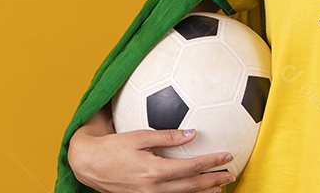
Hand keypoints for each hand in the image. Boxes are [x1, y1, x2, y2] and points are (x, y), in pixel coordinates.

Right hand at [68, 108, 235, 192]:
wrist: (88, 165)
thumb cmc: (112, 147)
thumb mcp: (139, 136)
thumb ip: (167, 136)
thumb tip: (192, 133)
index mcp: (154, 171)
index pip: (191, 168)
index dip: (212, 163)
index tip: (228, 156)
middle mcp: (153, 188)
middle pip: (191, 187)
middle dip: (214, 181)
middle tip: (231, 174)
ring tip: (220, 187)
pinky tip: (195, 192)